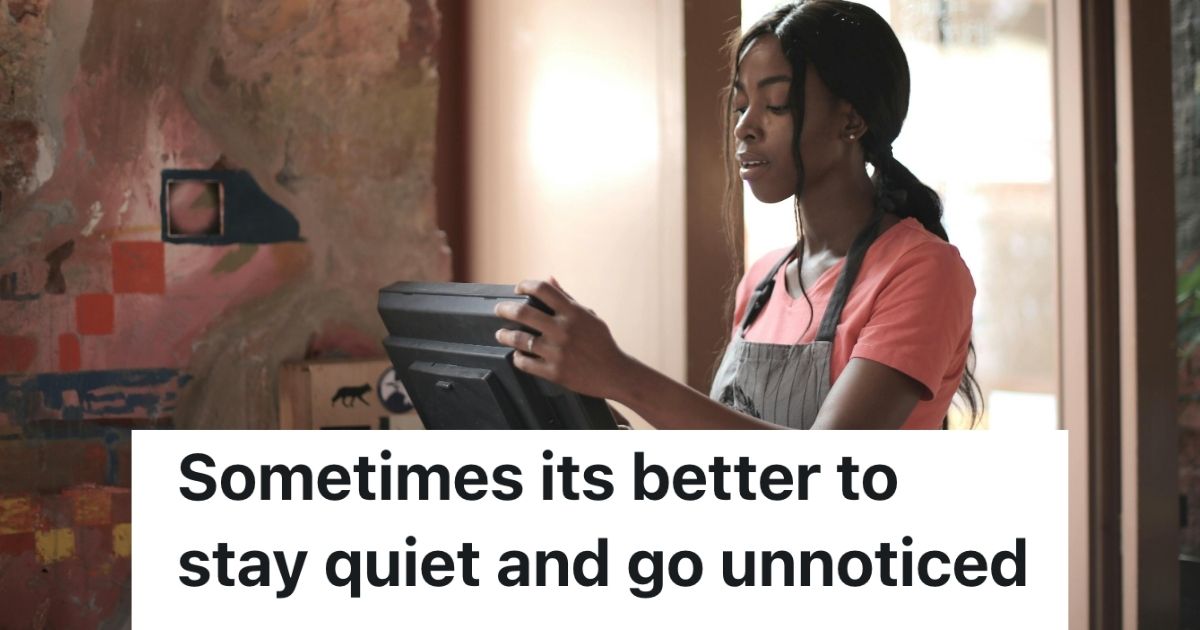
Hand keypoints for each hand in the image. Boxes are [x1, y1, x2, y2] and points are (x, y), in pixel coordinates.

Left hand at [493, 277, 629, 399]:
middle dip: (505, 309)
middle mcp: (563, 330)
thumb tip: (549, 278)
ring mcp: (557, 352)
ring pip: (519, 339)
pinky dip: (517, 358)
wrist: (614, 373)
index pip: (542, 289)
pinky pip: (525, 363)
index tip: (518, 289)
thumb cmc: (601, 342)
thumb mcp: (588, 316)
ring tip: (501, 334)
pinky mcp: (554, 372)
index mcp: (573, 313)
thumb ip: (567, 298)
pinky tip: (518, 355)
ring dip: (505, 335)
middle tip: (499, 310)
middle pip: (523, 312)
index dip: (525, 285)